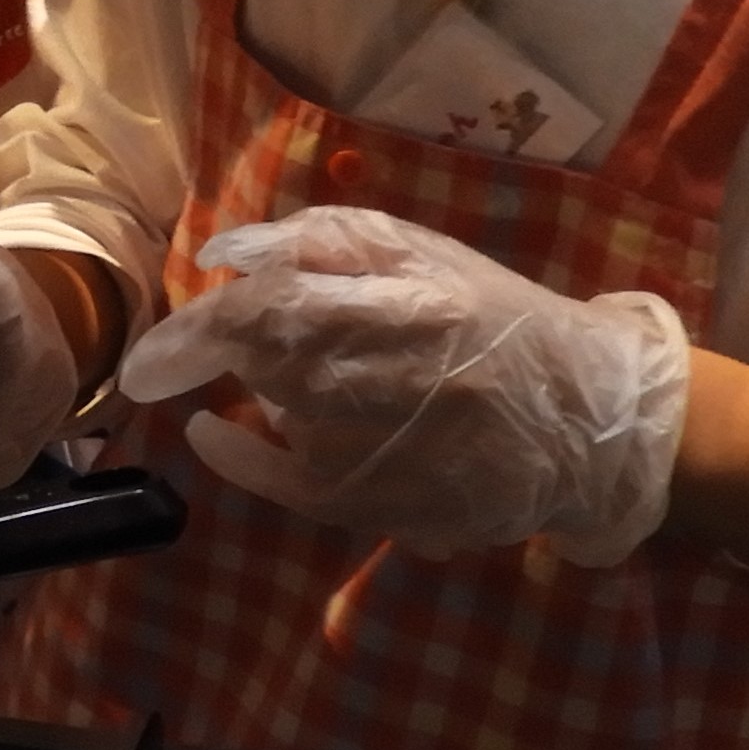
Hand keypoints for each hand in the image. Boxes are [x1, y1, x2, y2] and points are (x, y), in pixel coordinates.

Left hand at [125, 207, 690, 567]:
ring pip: (286, 419)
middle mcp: (410, 379)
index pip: (285, 309)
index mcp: (420, 301)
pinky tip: (211, 433)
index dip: (210, 323)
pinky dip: (241, 460)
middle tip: (198, 349)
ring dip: (259, 392)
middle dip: (222, 354)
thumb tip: (227, 255)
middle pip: (277, 366)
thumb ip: (326, 243)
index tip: (164, 332)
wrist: (584, 417)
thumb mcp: (425, 254)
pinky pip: (295, 486)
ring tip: (287, 375)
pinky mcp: (400, 505)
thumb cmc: (495, 320)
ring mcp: (405, 449)